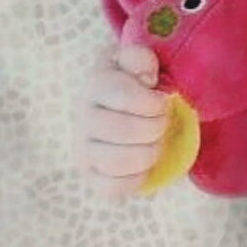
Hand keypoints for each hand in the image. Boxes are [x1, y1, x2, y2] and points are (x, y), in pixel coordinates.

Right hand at [81, 41, 168, 195]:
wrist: (119, 109)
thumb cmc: (135, 85)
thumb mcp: (137, 62)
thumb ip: (141, 57)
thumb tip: (146, 75)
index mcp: (96, 85)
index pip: (125, 96)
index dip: (154, 102)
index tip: (162, 101)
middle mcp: (83, 118)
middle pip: (126, 130)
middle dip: (156, 127)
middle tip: (162, 122)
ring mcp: (83, 150)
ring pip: (119, 161)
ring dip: (150, 153)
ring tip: (155, 143)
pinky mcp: (90, 176)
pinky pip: (112, 188)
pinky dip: (136, 179)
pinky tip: (145, 165)